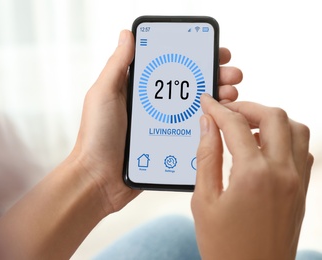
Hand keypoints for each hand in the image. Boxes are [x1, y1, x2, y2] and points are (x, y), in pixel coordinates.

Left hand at [70, 30, 242, 214]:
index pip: (171, 69)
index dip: (194, 59)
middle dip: (213, 78)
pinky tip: (222, 121)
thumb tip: (127, 35)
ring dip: (216, 100)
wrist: (99, 180)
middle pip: (188, 87)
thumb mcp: (104, 94)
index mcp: (138, 90)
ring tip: (231, 96)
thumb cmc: (96, 136)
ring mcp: (162, 126)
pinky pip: (192, 133)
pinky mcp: (168, 146)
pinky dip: (209, 125)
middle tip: (232, 76)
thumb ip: (117, 65)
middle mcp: (153, 106)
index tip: (215, 54)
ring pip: (195, 109)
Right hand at [191, 95, 313, 258]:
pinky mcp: (302, 189)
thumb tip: (207, 124)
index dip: (218, 109)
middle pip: (273, 116)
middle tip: (226, 112)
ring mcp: (297, 181)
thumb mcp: (204, 200)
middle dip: (247, 107)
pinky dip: (285, 137)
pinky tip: (263, 148)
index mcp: (253, 175)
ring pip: (295, 128)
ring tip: (246, 128)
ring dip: (271, 120)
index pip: (235, 125)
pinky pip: (302, 150)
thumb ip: (206, 156)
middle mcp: (282, 172)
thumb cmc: (223, 245)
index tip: (207, 103)